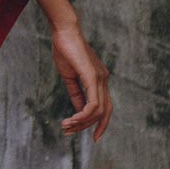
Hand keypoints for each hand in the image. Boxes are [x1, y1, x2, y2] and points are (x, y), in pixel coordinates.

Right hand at [51, 20, 111, 140]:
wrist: (64, 31)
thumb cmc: (65, 50)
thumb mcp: (70, 77)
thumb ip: (76, 93)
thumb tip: (79, 110)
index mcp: (99, 80)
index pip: (105, 107)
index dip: (100, 124)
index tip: (93, 137)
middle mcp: (104, 80)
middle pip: (105, 112)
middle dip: (90, 127)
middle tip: (69, 132)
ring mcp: (100, 78)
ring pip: (99, 110)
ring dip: (82, 122)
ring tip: (66, 126)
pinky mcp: (92, 76)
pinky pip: (93, 102)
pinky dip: (84, 114)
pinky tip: (73, 118)